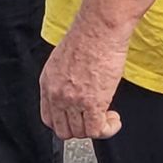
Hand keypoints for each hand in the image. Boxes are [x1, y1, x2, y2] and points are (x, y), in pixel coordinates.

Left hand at [40, 15, 129, 140]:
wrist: (99, 29)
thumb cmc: (88, 36)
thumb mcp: (63, 59)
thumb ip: (64, 79)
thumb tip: (76, 88)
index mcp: (48, 83)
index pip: (48, 118)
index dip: (65, 122)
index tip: (78, 119)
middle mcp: (57, 94)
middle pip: (64, 130)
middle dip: (81, 128)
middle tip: (94, 118)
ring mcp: (73, 101)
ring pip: (81, 133)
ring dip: (97, 128)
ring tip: (108, 116)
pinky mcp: (93, 103)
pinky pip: (97, 131)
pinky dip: (108, 129)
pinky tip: (114, 119)